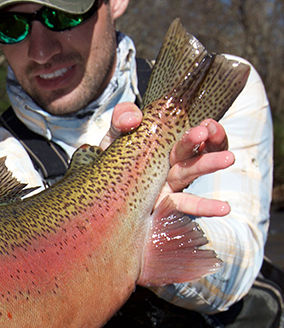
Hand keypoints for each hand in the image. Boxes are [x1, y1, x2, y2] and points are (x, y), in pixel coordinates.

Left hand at [101, 103, 233, 218]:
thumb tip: (134, 119)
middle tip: (206, 132)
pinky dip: (204, 207)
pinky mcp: (162, 207)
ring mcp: (167, 186)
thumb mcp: (115, 136)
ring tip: (227, 159)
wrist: (98, 196)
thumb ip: (122, 118)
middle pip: (191, 151)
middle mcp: (169, 166)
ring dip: (209, 164)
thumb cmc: (112, 163)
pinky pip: (184, 207)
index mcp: (163, 146)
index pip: (189, 136)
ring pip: (189, 173)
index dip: (204, 131)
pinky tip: (223, 208)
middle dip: (204, 141)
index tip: (208, 125)